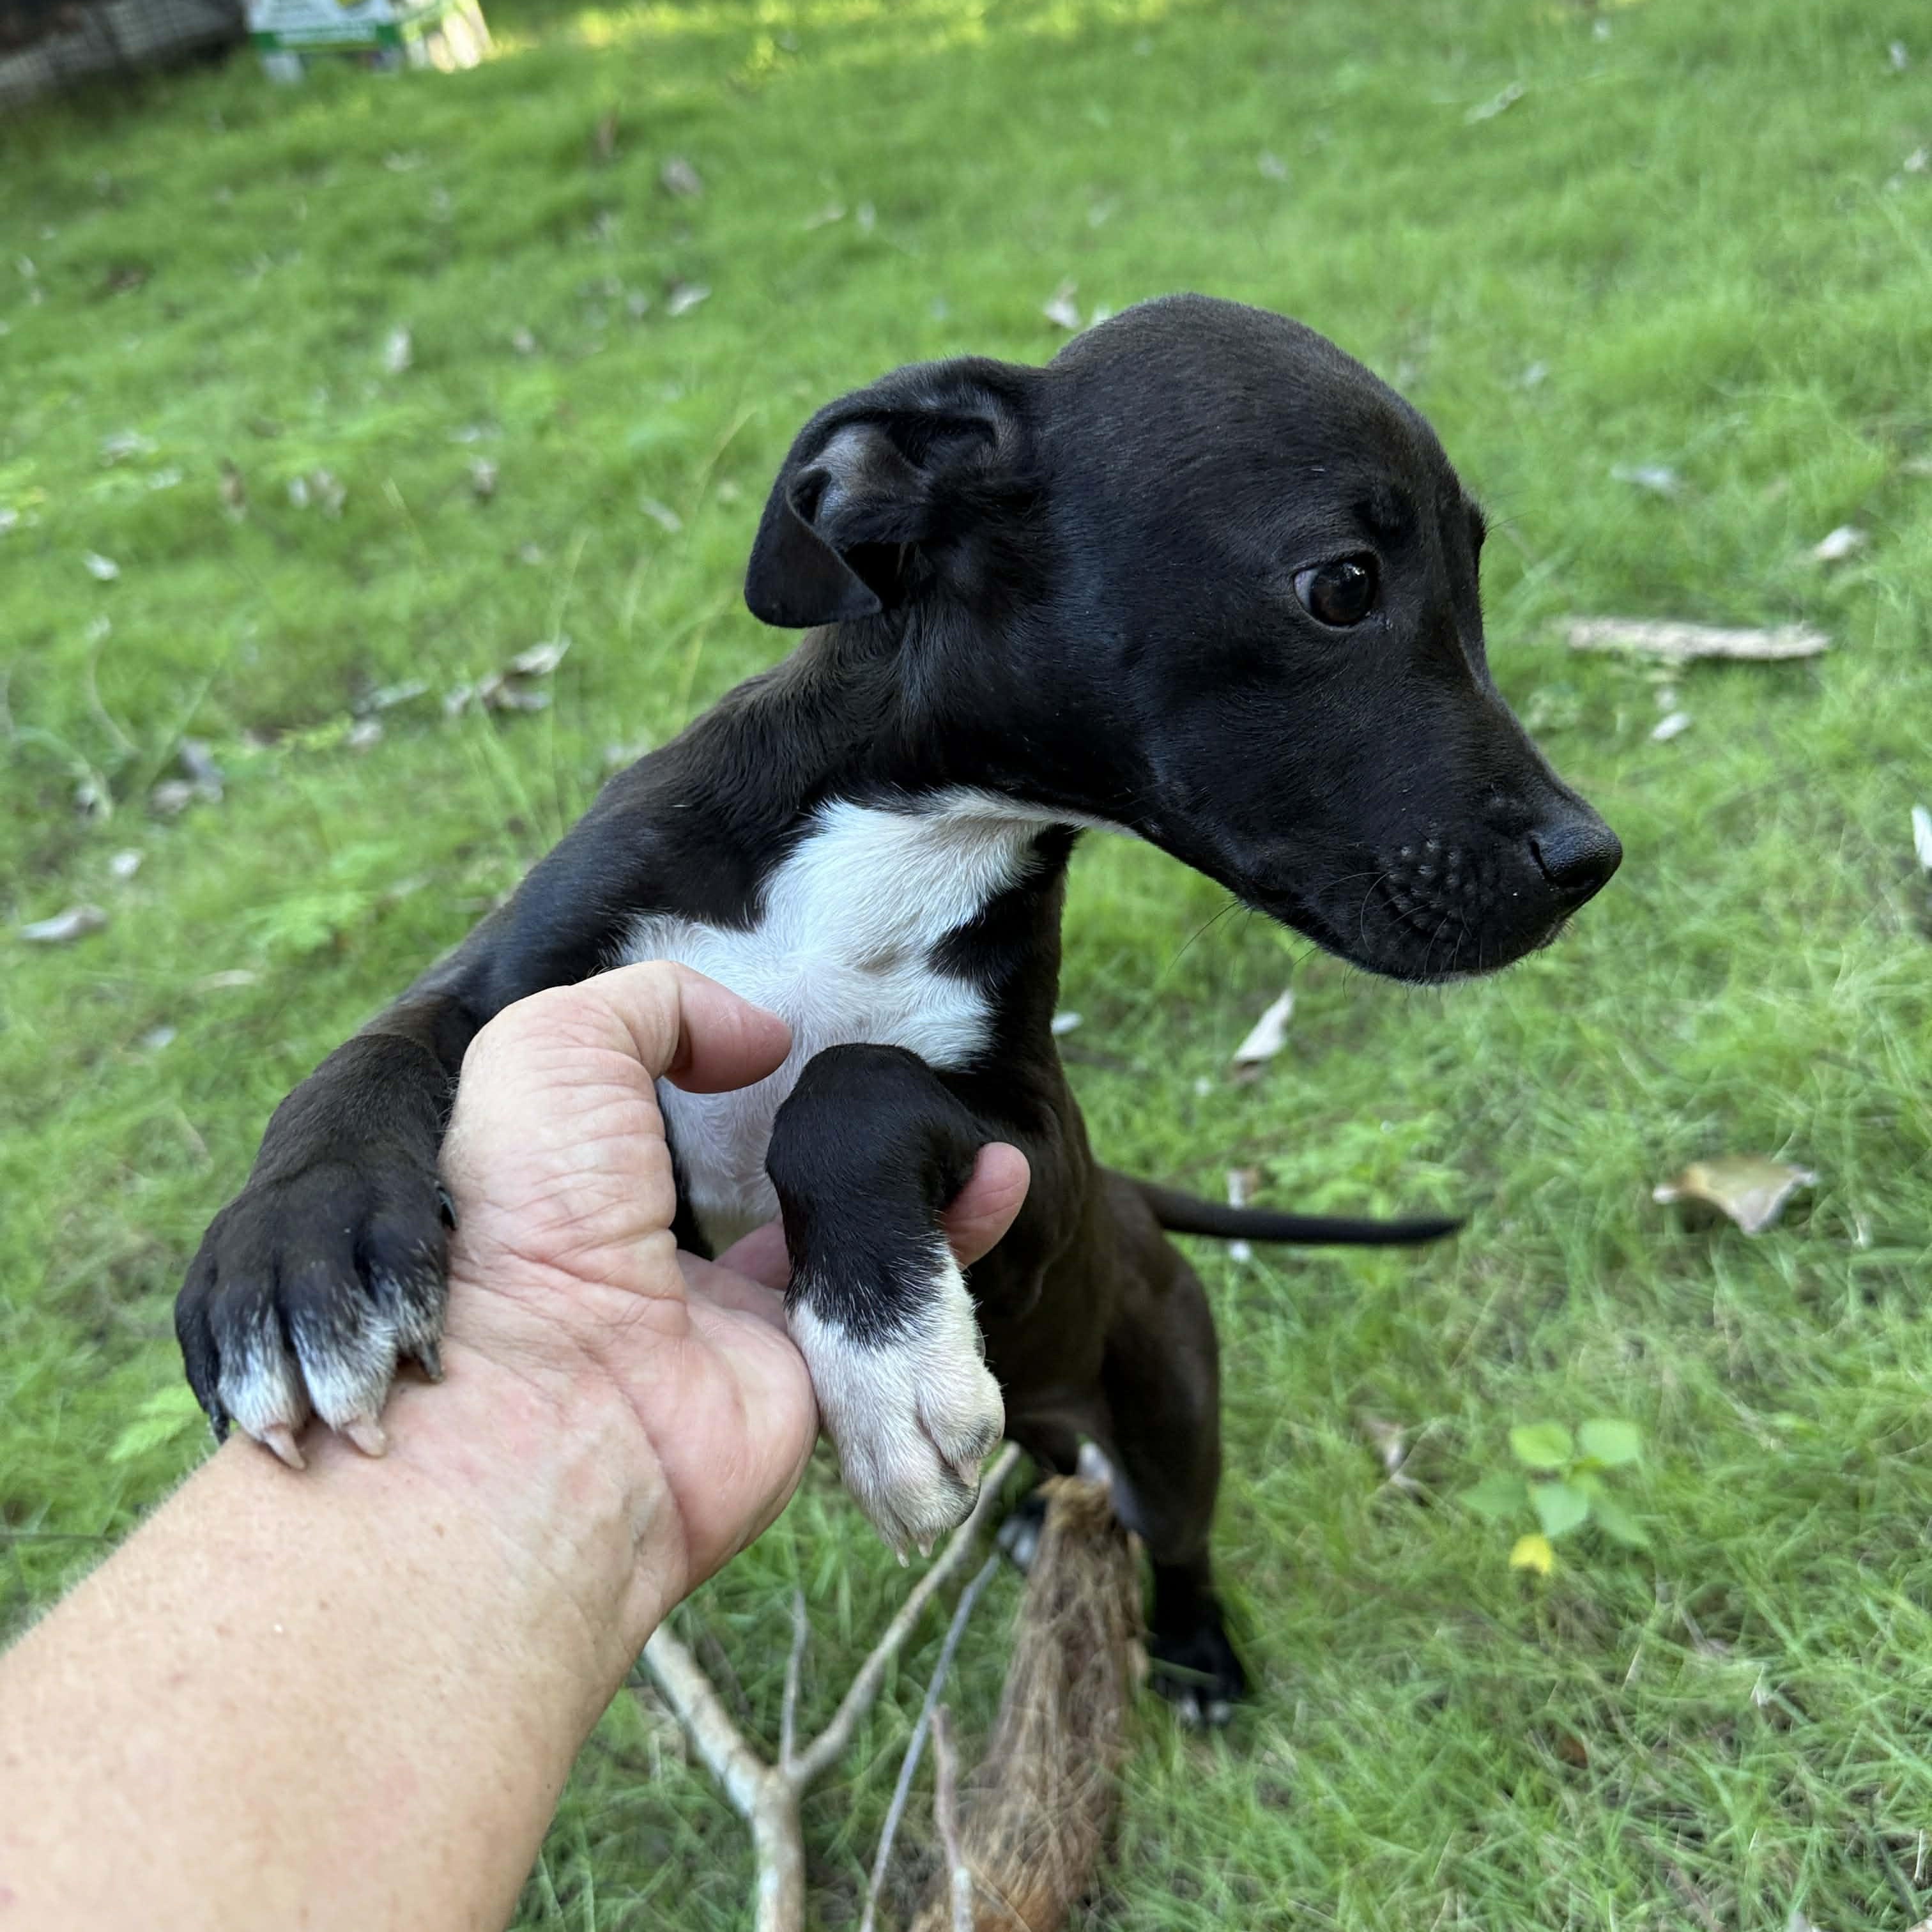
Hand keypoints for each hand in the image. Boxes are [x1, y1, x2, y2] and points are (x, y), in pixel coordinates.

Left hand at [435, 961, 1028, 1617]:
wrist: (565, 1413)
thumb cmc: (534, 1220)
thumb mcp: (551, 1051)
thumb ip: (653, 1005)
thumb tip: (761, 1042)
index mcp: (585, 1186)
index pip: (669, 1115)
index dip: (734, 1065)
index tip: (794, 1033)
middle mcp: (661, 1260)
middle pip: (775, 1181)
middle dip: (848, 1132)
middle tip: (910, 1087)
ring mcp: (738, 1327)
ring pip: (848, 1242)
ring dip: (918, 1188)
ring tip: (980, 1138)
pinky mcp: (809, 1387)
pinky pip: (897, 1311)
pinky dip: (953, 1247)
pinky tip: (996, 1184)